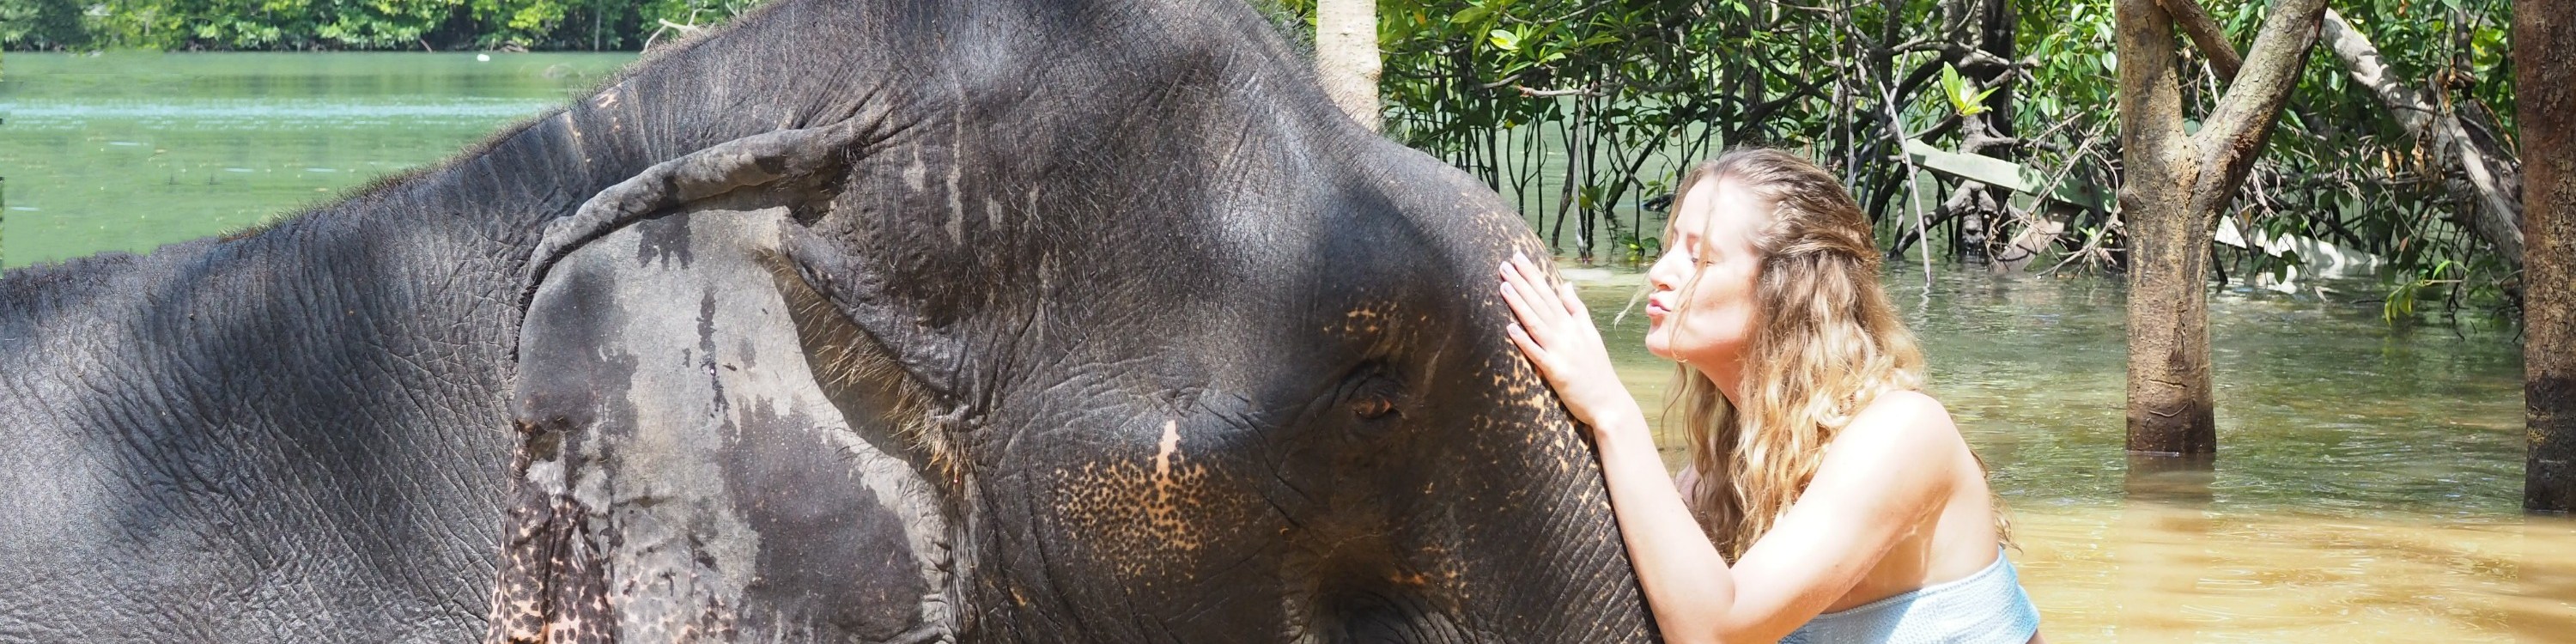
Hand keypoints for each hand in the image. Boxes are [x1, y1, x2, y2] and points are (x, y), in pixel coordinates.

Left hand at [1499, 252, 1644, 439]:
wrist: (1608, 402)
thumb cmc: (1597, 369)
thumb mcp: (1591, 334)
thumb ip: (1577, 309)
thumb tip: (1566, 284)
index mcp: (1574, 324)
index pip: (1550, 293)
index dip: (1533, 275)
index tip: (1518, 258)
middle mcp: (1567, 334)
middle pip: (1541, 303)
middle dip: (1522, 282)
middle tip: (1504, 264)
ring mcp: (1561, 352)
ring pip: (1536, 323)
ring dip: (1520, 304)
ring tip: (1504, 285)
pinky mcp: (1556, 371)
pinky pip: (1536, 353)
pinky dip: (1524, 340)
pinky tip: (1509, 327)